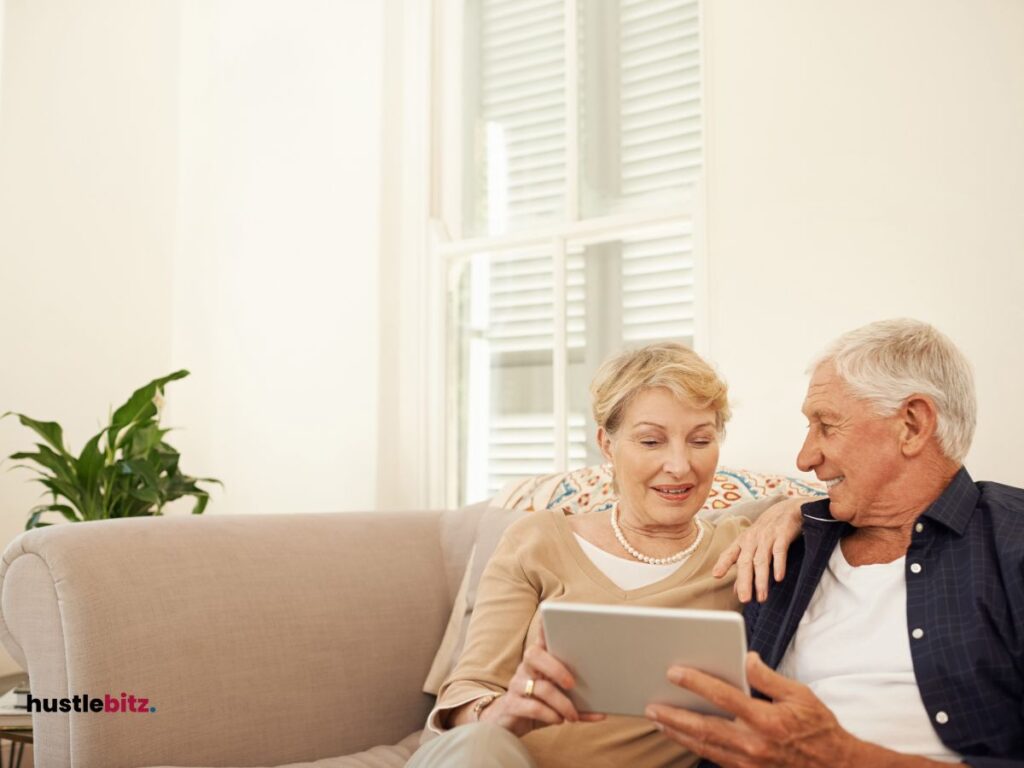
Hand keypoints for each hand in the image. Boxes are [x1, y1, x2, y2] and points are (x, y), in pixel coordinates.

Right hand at [481, 625, 605, 736]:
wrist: (509, 723)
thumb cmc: (541, 704)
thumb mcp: (558, 696)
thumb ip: (576, 697)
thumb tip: (603, 709)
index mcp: (540, 660)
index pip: (541, 637)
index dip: (545, 625)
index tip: (551, 614)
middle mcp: (526, 667)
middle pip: (535, 655)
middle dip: (556, 668)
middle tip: (572, 684)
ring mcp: (517, 685)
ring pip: (540, 687)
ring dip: (562, 703)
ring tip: (572, 715)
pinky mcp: (512, 705)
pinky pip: (532, 707)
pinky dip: (550, 715)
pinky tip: (559, 720)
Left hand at [645, 651, 860, 767]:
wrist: (835, 767)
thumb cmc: (818, 728)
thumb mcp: (800, 695)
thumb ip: (768, 677)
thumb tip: (746, 658)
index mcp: (767, 720)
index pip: (724, 697)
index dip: (697, 683)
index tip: (674, 672)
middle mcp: (754, 744)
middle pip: (704, 728)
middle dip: (674, 716)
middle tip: (651, 706)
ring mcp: (749, 762)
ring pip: (704, 747)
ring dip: (678, 733)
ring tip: (658, 719)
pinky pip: (714, 758)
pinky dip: (695, 746)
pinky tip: (681, 735)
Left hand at [712, 497, 804, 602]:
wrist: (788, 509)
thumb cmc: (768, 530)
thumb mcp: (753, 544)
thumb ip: (743, 565)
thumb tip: (736, 590)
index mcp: (743, 541)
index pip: (730, 553)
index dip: (722, 564)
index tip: (716, 576)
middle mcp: (752, 539)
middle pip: (745, 562)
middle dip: (744, 582)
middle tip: (744, 599)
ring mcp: (767, 537)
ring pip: (761, 561)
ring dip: (761, 580)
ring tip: (761, 597)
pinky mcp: (783, 535)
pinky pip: (779, 551)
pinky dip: (778, 564)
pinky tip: (778, 578)